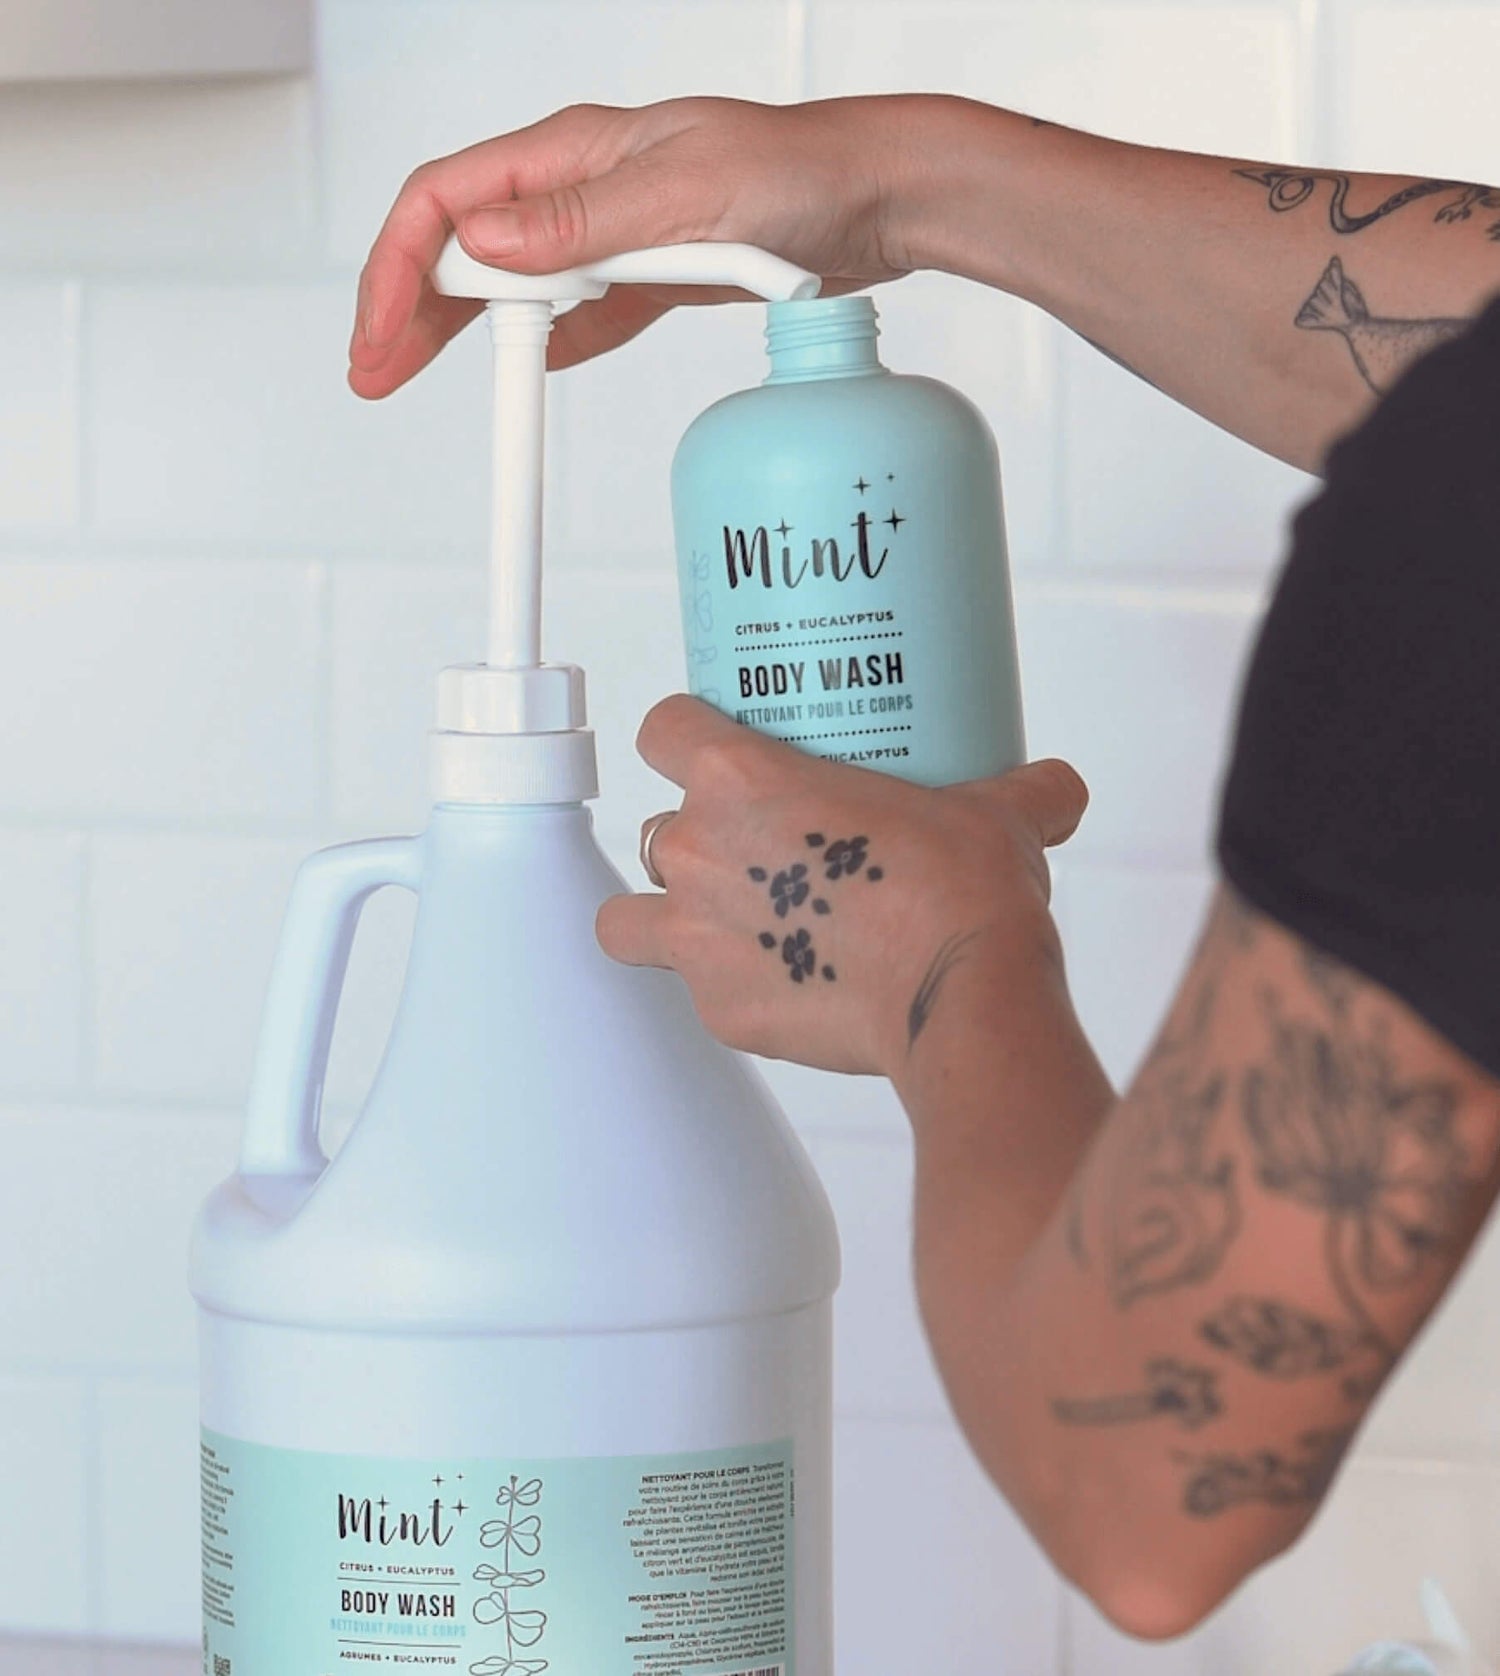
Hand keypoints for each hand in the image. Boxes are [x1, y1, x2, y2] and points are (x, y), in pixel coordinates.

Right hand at [348, 95, 934, 398]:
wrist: (877, 200)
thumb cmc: (799, 171)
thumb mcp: (683, 193)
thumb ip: (583, 223)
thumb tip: (486, 246)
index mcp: (574, 150)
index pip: (449, 201)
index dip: (401, 267)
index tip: (382, 333)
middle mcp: (584, 188)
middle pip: (464, 245)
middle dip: (409, 306)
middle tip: (375, 372)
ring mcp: (616, 233)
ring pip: (512, 284)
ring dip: (463, 330)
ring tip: (417, 374)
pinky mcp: (653, 274)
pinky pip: (579, 313)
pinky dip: (546, 344)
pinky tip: (530, 369)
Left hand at [596, 696, 1087, 1076]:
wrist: (962, 997)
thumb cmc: (962, 892)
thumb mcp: (997, 813)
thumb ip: (1020, 790)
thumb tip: (1055, 789)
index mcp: (741, 778)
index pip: (661, 729)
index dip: (682, 735)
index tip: (710, 749)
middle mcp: (700, 850)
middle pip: (658, 826)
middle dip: (701, 837)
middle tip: (762, 849)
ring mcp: (697, 937)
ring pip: (631, 915)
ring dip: (667, 914)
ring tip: (726, 922)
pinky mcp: (718, 1010)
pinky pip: (691, 989)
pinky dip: (723, 985)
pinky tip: (778, 982)